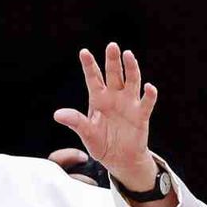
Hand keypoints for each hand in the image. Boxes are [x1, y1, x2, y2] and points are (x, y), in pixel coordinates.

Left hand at [53, 43, 159, 191]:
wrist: (120, 160)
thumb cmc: (102, 144)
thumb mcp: (86, 133)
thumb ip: (76, 122)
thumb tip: (58, 114)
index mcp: (98, 99)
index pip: (93, 78)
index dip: (89, 65)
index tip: (84, 52)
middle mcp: (114, 97)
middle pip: (114, 74)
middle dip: (113, 60)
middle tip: (112, 46)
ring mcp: (129, 104)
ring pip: (131, 81)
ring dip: (131, 68)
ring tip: (129, 55)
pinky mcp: (141, 115)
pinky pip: (146, 103)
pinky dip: (149, 95)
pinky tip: (149, 87)